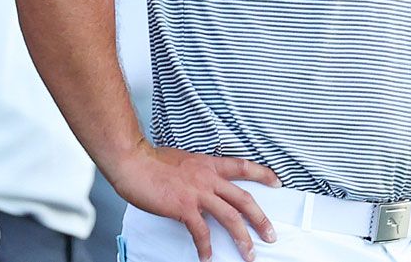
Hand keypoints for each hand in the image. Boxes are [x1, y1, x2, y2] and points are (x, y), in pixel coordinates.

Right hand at [109, 145, 280, 261]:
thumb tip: (202, 181)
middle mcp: (208, 178)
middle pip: (244, 199)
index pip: (243, 167)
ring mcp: (197, 193)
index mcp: (209, 164)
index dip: (263, 174)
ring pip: (230, 217)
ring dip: (242, 238)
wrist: (134, 161)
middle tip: (270, 234)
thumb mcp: (184, 160)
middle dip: (260, 219)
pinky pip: (200, 231)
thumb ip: (197, 171)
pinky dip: (205, 247)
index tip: (276, 182)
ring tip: (249, 253)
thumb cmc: (152, 160)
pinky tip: (207, 257)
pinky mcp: (183, 207)